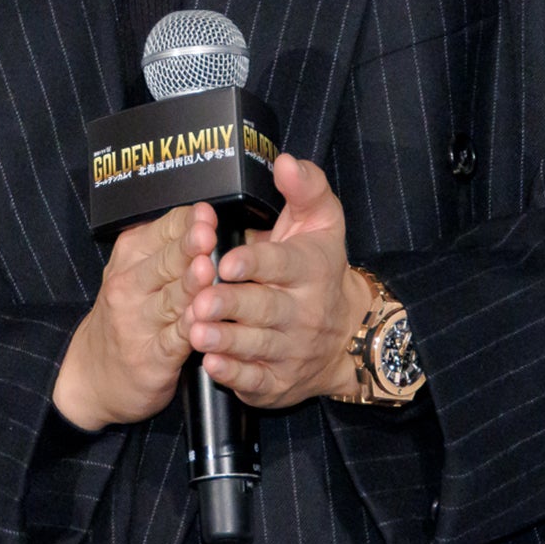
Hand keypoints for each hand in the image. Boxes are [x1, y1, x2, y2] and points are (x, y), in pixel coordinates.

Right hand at [53, 202, 217, 429]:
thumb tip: (208, 218)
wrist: (94, 371)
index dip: (188, 222)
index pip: (164, 229)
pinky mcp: (151, 357)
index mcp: (130, 254)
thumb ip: (169, 245)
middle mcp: (129, 286)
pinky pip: (174, 339)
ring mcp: (138, 323)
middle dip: (188, 248)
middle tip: (206, 234)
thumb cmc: (126, 311)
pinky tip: (202, 319)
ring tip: (206, 270)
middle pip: (167, 262)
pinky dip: (189, 328)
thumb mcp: (136, 269)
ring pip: (171, 299)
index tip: (206, 213)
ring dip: (190, 285)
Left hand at [185, 154, 372, 406]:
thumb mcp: (322, 221)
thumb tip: (286, 162)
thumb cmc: (319, 267)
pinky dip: (234, 375)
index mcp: (311, 268)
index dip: (254, 263)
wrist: (348, 334)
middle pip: (265, 308)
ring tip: (196, 331)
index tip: (226, 261)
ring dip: (226, 339)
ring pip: (257, 346)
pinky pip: (256, 381)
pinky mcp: (279, 381)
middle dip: (231, 304)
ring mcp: (291, 349)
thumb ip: (305, 187)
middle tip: (200, 299)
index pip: (282, 264)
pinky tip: (211, 364)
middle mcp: (304, 311)